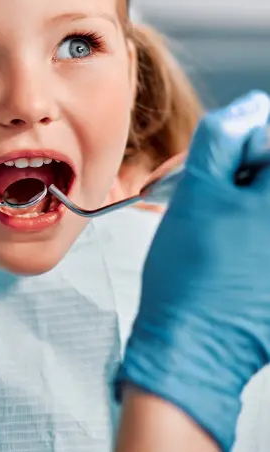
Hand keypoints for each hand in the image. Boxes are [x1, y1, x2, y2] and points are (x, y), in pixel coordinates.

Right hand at [116, 91, 269, 451]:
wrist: (192, 345)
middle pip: (267, 174)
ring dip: (234, 203)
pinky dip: (244, 233)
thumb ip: (222, 138)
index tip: (210, 168)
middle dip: (233, 173)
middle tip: (196, 194)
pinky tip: (217, 249)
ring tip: (202, 225)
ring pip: (262, 204)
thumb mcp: (196, 191)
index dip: (237, 147)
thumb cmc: (189, 274)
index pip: (269, 141)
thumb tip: (250, 107)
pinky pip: (260, 237)